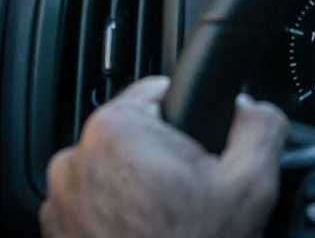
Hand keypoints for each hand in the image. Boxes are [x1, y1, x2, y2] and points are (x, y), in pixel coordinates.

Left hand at [40, 76, 287, 237]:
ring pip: (112, 171)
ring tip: (166, 222)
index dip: (190, 119)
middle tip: (190, 196)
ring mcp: (59, 199)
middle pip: (135, 134)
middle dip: (163, 158)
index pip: (158, 91)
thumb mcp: (252, 183)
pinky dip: (115, 215)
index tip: (201, 152)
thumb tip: (254, 108)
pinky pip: (92, 204)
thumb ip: (260, 125)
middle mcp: (75, 159)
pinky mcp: (54, 229)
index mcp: (117, 130)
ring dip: (137, 187)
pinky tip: (144, 235)